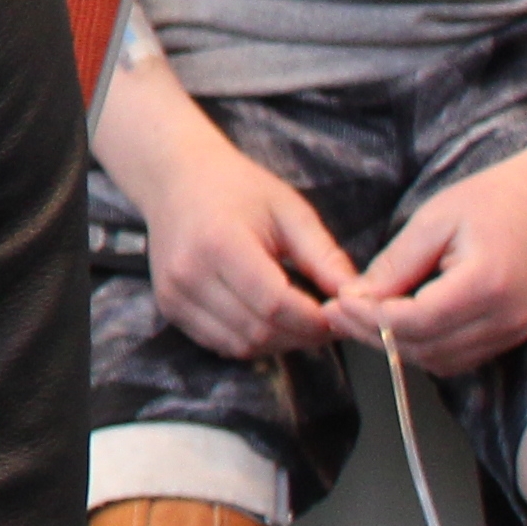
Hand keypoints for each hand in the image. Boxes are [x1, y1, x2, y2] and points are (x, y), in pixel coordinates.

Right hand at [131, 132, 359, 364]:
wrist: (175, 179)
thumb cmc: (237, 188)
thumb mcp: (289, 210)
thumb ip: (324, 256)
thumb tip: (357, 298)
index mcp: (220, 243)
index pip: (275, 304)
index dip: (314, 320)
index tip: (340, 315)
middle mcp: (189, 274)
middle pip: (259, 331)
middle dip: (302, 335)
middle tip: (326, 322)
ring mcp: (174, 294)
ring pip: (240, 346)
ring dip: (278, 343)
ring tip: (299, 322)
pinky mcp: (169, 308)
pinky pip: (220, 344)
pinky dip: (251, 342)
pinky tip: (267, 321)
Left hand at [340, 142, 526, 373]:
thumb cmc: (495, 198)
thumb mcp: (435, 219)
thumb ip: (396, 264)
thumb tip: (356, 297)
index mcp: (486, 285)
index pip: (416, 322)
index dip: (370, 319)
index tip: (336, 305)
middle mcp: (505, 319)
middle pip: (426, 348)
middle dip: (375, 336)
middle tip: (336, 315)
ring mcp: (514, 331)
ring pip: (441, 361)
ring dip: (398, 347)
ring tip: (360, 320)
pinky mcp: (514, 334)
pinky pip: (461, 357)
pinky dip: (425, 348)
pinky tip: (399, 325)